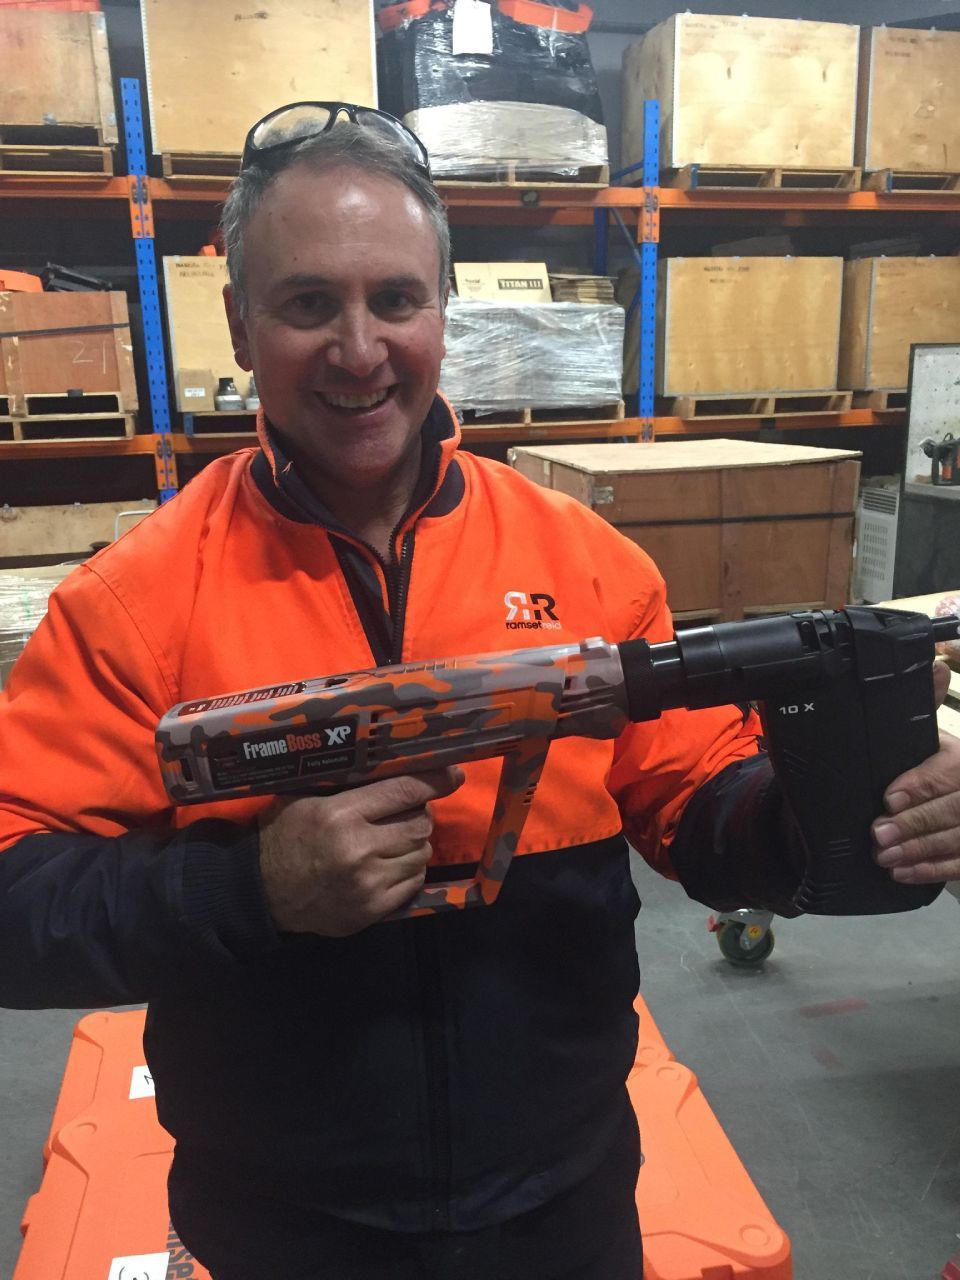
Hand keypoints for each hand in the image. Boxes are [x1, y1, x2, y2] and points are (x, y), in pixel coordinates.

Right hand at [257, 767, 464, 934]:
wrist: (260, 892)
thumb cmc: (283, 836)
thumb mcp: (305, 797)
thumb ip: (349, 785)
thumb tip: (398, 764)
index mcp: (340, 814)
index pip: (404, 791)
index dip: (434, 780)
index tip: (452, 774)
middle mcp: (358, 849)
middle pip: (420, 824)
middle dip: (419, 814)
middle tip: (405, 812)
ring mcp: (368, 883)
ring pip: (421, 854)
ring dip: (415, 843)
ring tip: (394, 840)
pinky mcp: (372, 910)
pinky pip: (413, 882)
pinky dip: (409, 870)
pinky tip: (390, 864)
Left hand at [872, 660, 959, 884]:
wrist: (949, 791)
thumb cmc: (935, 763)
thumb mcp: (928, 734)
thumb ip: (926, 701)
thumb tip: (934, 666)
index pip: (947, 774)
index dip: (919, 787)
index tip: (889, 799)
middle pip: (953, 809)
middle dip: (915, 824)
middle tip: (878, 835)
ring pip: (958, 839)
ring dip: (921, 851)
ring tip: (886, 857)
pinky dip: (934, 870)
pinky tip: (904, 873)